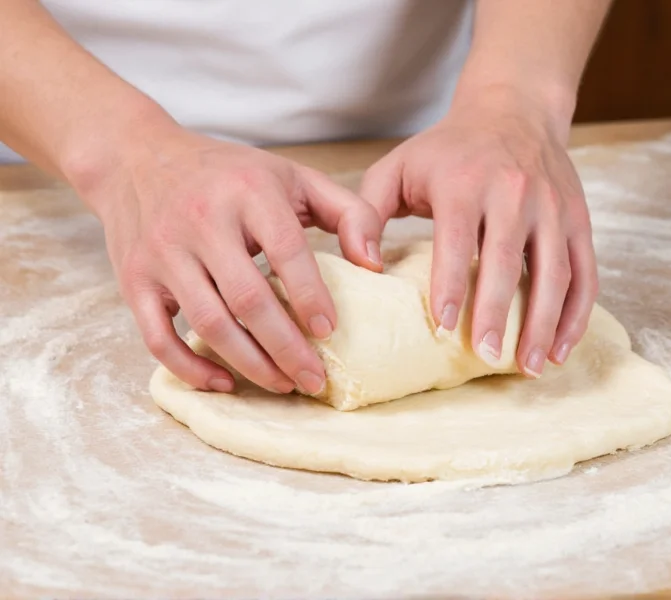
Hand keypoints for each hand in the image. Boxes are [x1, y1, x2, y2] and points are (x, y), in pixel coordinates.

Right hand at [79, 124, 382, 393]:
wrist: (136, 157)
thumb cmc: (229, 174)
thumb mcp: (294, 176)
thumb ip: (348, 212)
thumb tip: (374, 264)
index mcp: (249, 191)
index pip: (287, 251)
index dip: (311, 297)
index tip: (329, 332)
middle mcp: (202, 220)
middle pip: (248, 299)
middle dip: (286, 348)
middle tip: (314, 379)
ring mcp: (163, 252)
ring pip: (209, 323)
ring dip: (249, 363)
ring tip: (282, 384)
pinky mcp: (134, 280)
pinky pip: (158, 336)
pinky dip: (190, 368)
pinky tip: (223, 382)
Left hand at [360, 91, 597, 376]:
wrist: (513, 111)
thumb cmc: (446, 151)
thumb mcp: (397, 168)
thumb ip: (366, 214)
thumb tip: (362, 265)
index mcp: (463, 182)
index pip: (456, 240)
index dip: (451, 285)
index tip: (444, 328)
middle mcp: (512, 192)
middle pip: (507, 261)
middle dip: (497, 314)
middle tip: (486, 358)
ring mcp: (551, 207)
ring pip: (554, 272)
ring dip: (543, 323)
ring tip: (528, 367)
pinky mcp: (578, 220)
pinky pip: (585, 272)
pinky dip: (577, 314)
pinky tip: (559, 347)